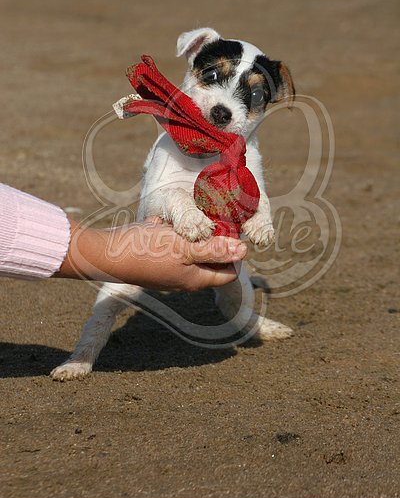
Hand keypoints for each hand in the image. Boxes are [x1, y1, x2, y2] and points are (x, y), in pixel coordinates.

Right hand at [55, 216, 246, 290]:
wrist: (105, 253)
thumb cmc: (146, 251)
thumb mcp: (185, 247)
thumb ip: (214, 249)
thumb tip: (244, 251)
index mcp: (196, 279)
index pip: (228, 272)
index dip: (234, 253)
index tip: (229, 231)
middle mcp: (183, 278)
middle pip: (209, 258)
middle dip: (209, 238)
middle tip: (207, 218)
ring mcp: (167, 269)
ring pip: (188, 248)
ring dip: (186, 233)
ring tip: (177, 222)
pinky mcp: (153, 258)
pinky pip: (168, 242)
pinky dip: (167, 231)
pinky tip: (157, 224)